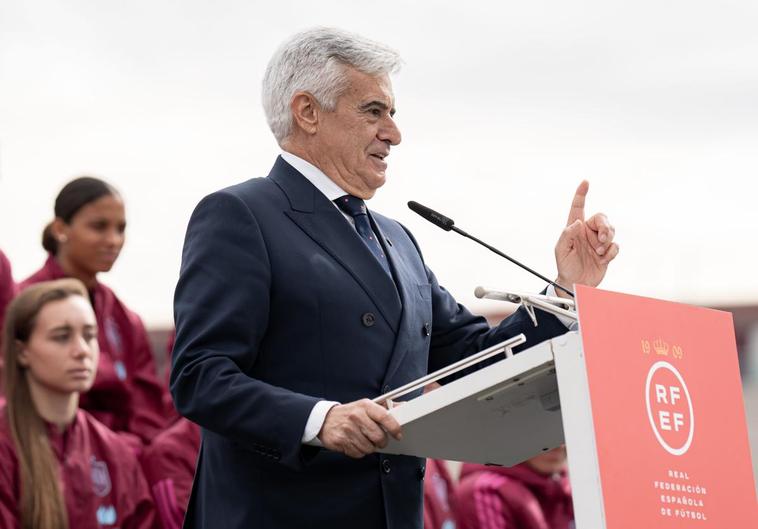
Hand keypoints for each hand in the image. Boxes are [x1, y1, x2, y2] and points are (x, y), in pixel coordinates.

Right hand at [317, 399, 402, 457]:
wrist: (324, 419)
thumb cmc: (349, 413)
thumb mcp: (365, 406)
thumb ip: (384, 408)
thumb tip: (402, 406)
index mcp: (365, 406)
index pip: (384, 416)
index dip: (394, 427)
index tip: (398, 434)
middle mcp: (356, 416)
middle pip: (378, 436)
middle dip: (382, 442)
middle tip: (379, 440)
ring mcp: (348, 429)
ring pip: (369, 447)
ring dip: (369, 447)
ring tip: (364, 440)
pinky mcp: (341, 440)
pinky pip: (358, 453)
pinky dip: (359, 451)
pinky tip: (355, 443)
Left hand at [554, 181, 618, 295]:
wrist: (575, 283)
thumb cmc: (565, 266)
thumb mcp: (561, 251)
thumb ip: (567, 235)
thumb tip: (577, 223)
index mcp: (574, 229)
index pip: (578, 208)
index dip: (581, 195)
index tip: (585, 183)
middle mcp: (587, 232)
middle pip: (601, 218)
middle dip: (604, 227)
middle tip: (600, 239)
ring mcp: (598, 241)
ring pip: (611, 230)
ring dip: (607, 240)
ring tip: (599, 251)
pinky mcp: (607, 252)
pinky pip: (615, 246)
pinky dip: (611, 252)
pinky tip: (603, 259)